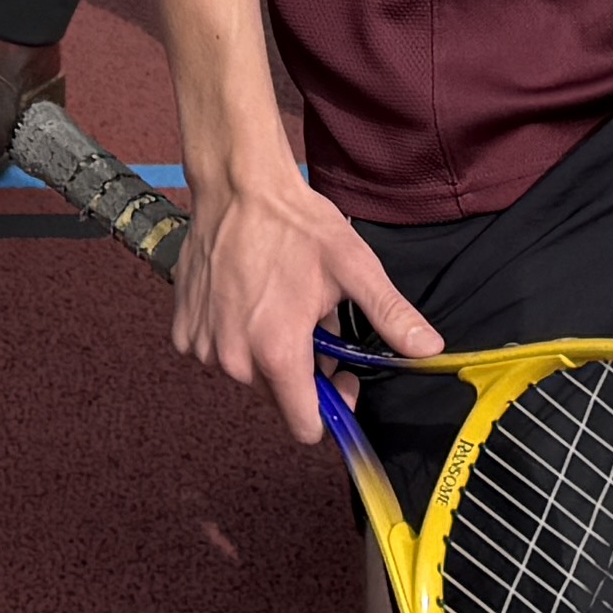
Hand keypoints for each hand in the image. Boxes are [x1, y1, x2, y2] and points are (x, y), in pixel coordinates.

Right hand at [173, 162, 437, 449]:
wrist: (236, 186)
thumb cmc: (293, 224)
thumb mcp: (354, 268)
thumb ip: (390, 316)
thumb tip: (429, 349)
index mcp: (278, 353)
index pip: (306, 426)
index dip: (332, 407)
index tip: (340, 374)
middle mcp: (235, 359)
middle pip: (280, 398)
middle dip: (302, 371)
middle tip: (314, 323)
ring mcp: (203, 346)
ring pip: (249, 375)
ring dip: (267, 352)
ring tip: (280, 304)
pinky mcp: (183, 332)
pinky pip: (217, 354)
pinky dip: (235, 337)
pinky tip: (247, 300)